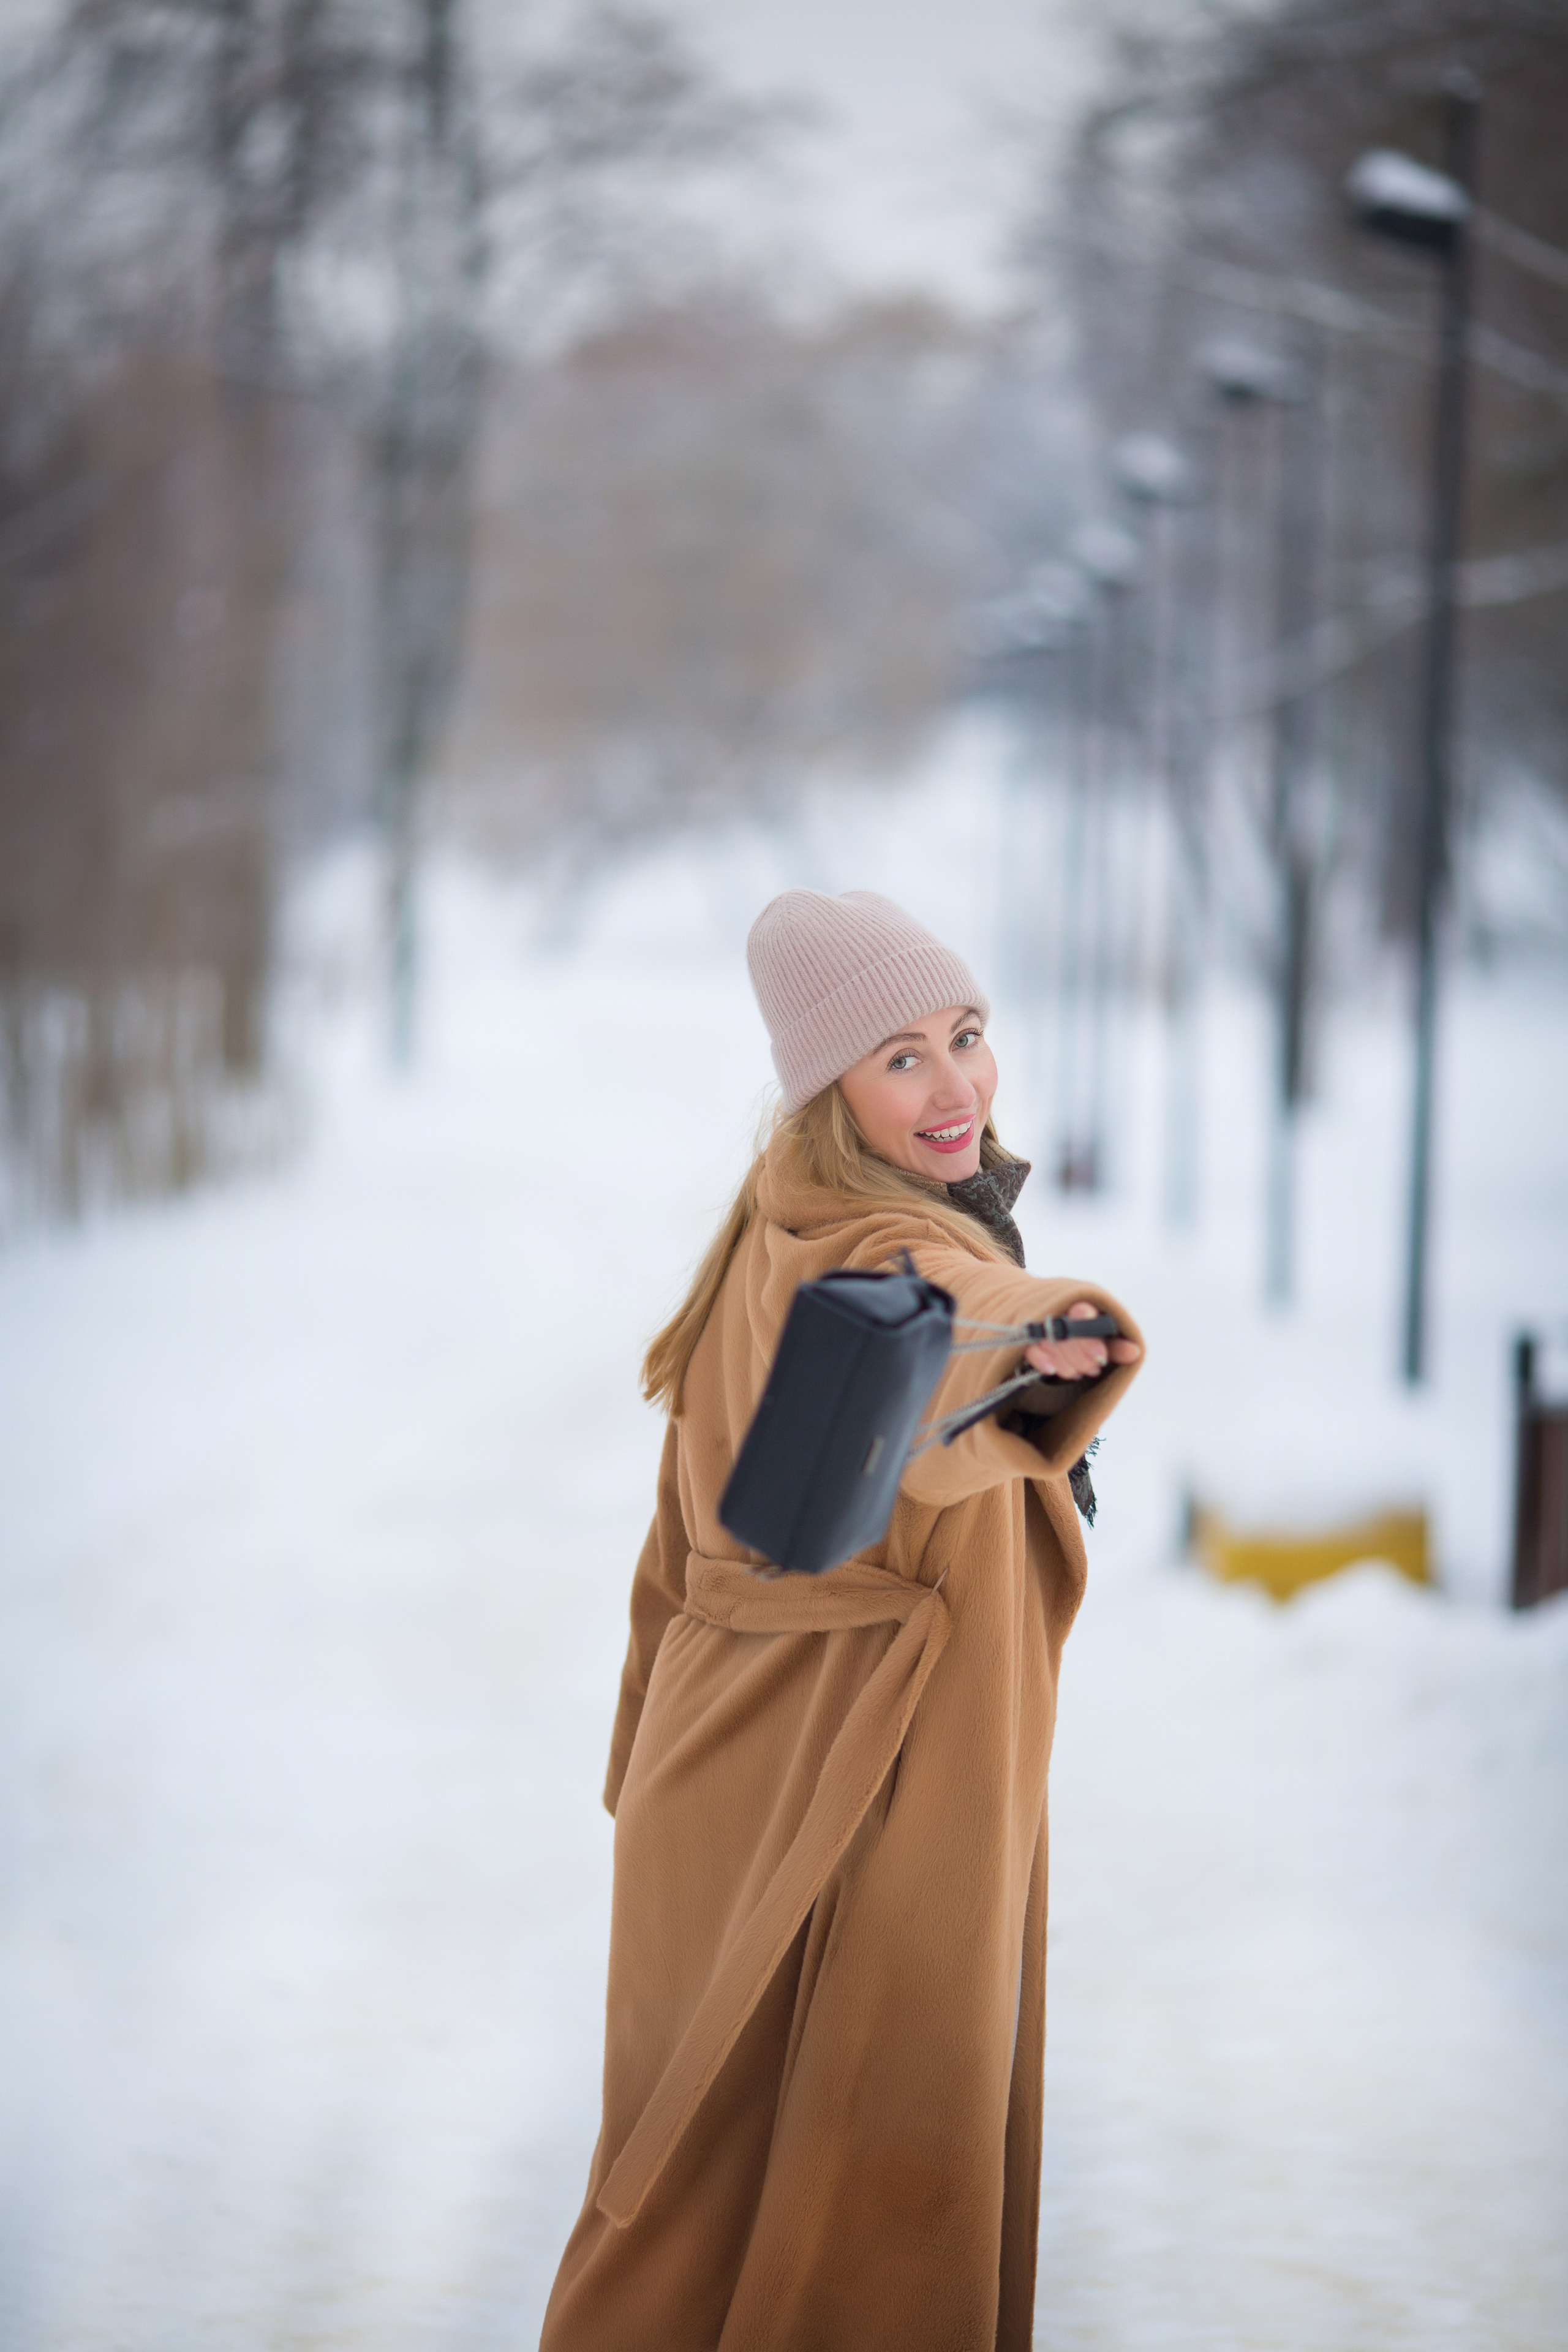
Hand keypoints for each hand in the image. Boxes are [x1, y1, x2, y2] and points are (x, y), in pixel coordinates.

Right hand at [1024, 1300, 1141, 1381]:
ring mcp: (1040, 1323)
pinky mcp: (1024, 1338)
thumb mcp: (1099, 1335)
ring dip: (1066, 1362)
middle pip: (1067, 1332)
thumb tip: (1134, 1352)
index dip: (1087, 1324)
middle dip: (1082, 1353)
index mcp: (1080, 1304)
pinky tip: (1050, 1370)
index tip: (1098, 1350)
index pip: (1082, 1311)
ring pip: (1049, 1342)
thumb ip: (1114, 1345)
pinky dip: (1041, 1359)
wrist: (1040, 1315)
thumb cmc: (1078, 1329)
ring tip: (1077, 1372)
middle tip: (1094, 1368)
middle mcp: (1058, 1310)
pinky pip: (1030, 1348)